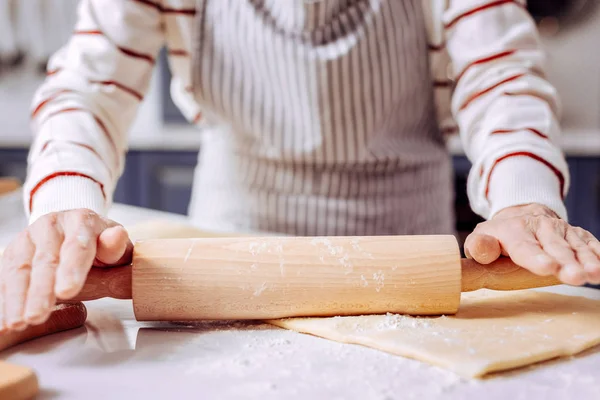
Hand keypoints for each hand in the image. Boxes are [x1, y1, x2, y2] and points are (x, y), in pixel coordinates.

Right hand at [0, 209, 131, 332]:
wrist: (78, 232)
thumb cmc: (101, 247)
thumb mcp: (117, 248)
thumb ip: (117, 249)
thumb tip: (116, 238)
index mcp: (81, 220)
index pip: (76, 246)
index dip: (71, 269)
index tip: (68, 291)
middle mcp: (51, 225)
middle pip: (45, 260)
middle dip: (40, 291)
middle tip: (37, 315)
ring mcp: (28, 238)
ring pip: (20, 269)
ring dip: (17, 299)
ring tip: (18, 323)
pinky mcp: (12, 253)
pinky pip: (5, 277)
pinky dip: (4, 301)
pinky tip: (5, 321)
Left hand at [464, 203, 599, 285]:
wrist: (520, 216)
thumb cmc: (498, 237)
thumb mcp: (481, 239)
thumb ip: (478, 247)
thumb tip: (481, 251)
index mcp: (514, 230)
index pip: (525, 247)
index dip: (536, 258)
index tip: (547, 268)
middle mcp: (541, 227)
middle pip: (555, 247)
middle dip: (566, 262)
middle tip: (574, 277)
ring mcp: (561, 230)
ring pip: (575, 246)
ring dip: (586, 260)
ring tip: (593, 274)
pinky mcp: (577, 235)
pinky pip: (590, 242)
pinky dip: (598, 253)